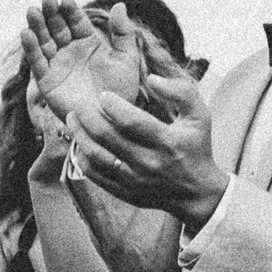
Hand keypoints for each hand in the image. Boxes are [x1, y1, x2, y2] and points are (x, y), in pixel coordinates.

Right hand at [21, 0, 144, 126]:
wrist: (109, 121)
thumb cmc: (121, 92)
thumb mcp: (127, 59)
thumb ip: (123, 33)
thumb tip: (120, 4)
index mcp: (89, 44)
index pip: (76, 22)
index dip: (70, 11)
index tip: (65, 0)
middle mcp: (70, 52)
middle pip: (57, 28)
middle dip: (50, 14)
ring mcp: (57, 66)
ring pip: (44, 42)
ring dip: (37, 27)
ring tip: (32, 11)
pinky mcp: (46, 82)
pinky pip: (37, 63)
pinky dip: (31, 49)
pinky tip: (26, 34)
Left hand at [70, 71, 228, 228]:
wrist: (197, 192)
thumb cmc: (196, 147)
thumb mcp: (199, 116)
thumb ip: (180, 93)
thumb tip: (151, 78)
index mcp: (168, 142)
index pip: (131, 121)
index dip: (112, 106)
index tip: (103, 95)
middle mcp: (149, 163)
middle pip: (108, 137)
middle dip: (88, 118)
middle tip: (79, 106)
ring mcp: (134, 180)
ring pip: (96, 156)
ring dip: (79, 135)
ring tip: (72, 119)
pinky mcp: (124, 192)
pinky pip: (94, 174)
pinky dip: (81, 157)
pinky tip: (79, 143)